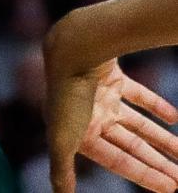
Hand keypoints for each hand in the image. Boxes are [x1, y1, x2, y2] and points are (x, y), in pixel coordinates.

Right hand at [45, 37, 177, 192]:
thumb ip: (61, 170)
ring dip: (161, 138)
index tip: (170, 188)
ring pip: (138, 123)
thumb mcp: (61, 140)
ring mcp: (104, 97)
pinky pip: (139, 95)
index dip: (145, 176)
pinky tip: (174, 118)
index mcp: (81, 134)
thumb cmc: (66, 98)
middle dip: (157, 162)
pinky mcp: (113, 77)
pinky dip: (156, 105)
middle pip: (132, 145)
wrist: (74, 48)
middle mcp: (93, 117)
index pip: (119, 161)